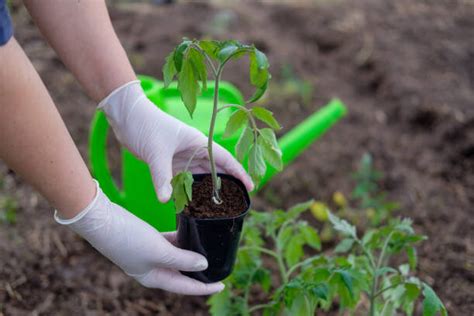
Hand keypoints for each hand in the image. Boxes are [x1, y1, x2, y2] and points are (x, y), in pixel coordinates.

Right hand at [55, 180, 223, 294]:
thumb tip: (204, 265)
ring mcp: (148, 254)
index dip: (205, 287)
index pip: (185, 287)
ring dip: (190, 252)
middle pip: (182, 273)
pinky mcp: (145, 240)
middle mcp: (152, 269)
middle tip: (218, 265)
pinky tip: (190, 230)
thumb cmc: (128, 238)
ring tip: (209, 247)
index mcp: (154, 278)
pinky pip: (168, 242)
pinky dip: (179, 239)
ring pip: (176, 256)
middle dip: (199, 271)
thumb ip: (183, 259)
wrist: (101, 220)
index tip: (222, 285)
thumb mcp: (159, 251)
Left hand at [98, 80, 252, 201]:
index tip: (251, 187)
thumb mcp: (155, 152)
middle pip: (216, 169)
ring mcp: (182, 156)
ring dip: (207, 189)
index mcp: (198, 142)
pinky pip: (184, 178)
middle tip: (237, 202)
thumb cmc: (145, 125)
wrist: (126, 115)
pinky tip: (191, 201)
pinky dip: (189, 189)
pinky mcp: (170, 161)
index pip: (225, 159)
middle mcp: (194, 149)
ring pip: (200, 175)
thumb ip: (161, 176)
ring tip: (217, 206)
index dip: (239, 173)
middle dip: (227, 184)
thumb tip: (165, 201)